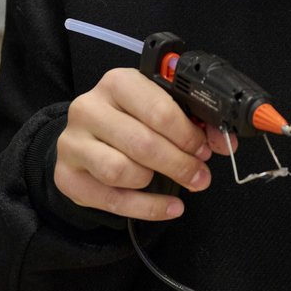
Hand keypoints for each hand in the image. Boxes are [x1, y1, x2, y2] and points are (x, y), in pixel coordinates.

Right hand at [54, 68, 231, 219]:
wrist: (87, 136)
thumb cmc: (131, 118)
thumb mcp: (160, 108)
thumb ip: (194, 122)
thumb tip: (224, 143)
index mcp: (118, 82)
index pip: (158, 110)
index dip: (187, 134)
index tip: (204, 149)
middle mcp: (89, 108)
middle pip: (142, 143)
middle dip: (179, 163)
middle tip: (200, 174)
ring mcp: (73, 143)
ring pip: (121, 171)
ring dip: (156, 181)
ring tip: (176, 182)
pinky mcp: (67, 176)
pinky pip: (111, 200)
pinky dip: (147, 208)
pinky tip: (170, 207)